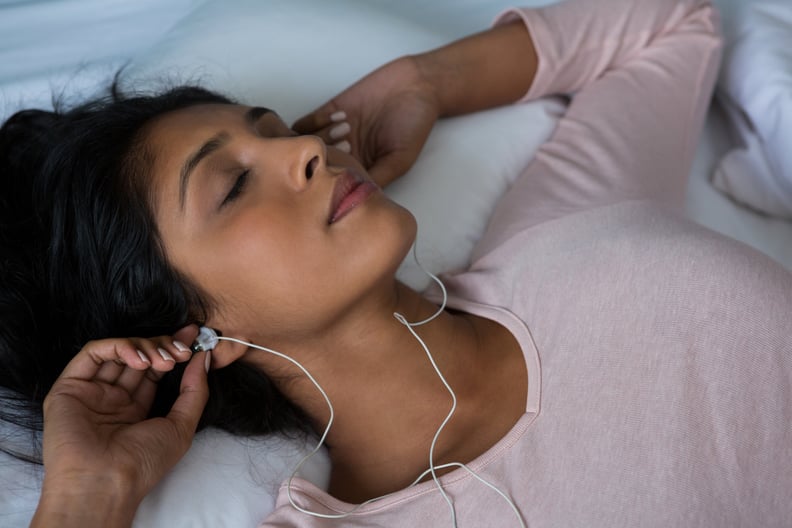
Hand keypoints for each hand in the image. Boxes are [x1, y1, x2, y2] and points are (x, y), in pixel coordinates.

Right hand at [32, 326, 208, 526]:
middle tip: (182, 349)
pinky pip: (92, 353)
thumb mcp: (182, 425)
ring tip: (163, 360)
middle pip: (139, 357)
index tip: (195, 335)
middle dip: (163, 345)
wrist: (105, 482)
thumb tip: (205, 357)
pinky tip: (139, 360)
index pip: (154, 369)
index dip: (173, 349)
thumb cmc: (144, 463)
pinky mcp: (69, 387)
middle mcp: (111, 398)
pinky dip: (118, 347)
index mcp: (135, 409)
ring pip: (118, 351)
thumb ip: (194, 390)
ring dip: (145, 346)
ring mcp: (90, 392)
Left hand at [293, 56, 439, 186]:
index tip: (339, 175)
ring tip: (348, 128)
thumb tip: (354, 200)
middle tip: (349, 145)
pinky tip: (341, 116)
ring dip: (323, 138)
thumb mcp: (399, 159)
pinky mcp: (328, 112)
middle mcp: (343, 155)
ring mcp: (333, 134)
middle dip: (327, 159)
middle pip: (315, 168)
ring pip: (309, 147)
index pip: (333, 186)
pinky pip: (306, 124)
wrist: (416, 86)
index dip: (330, 184)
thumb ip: (376, 177)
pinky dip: (317, 122)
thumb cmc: (414, 125)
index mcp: (359, 170)